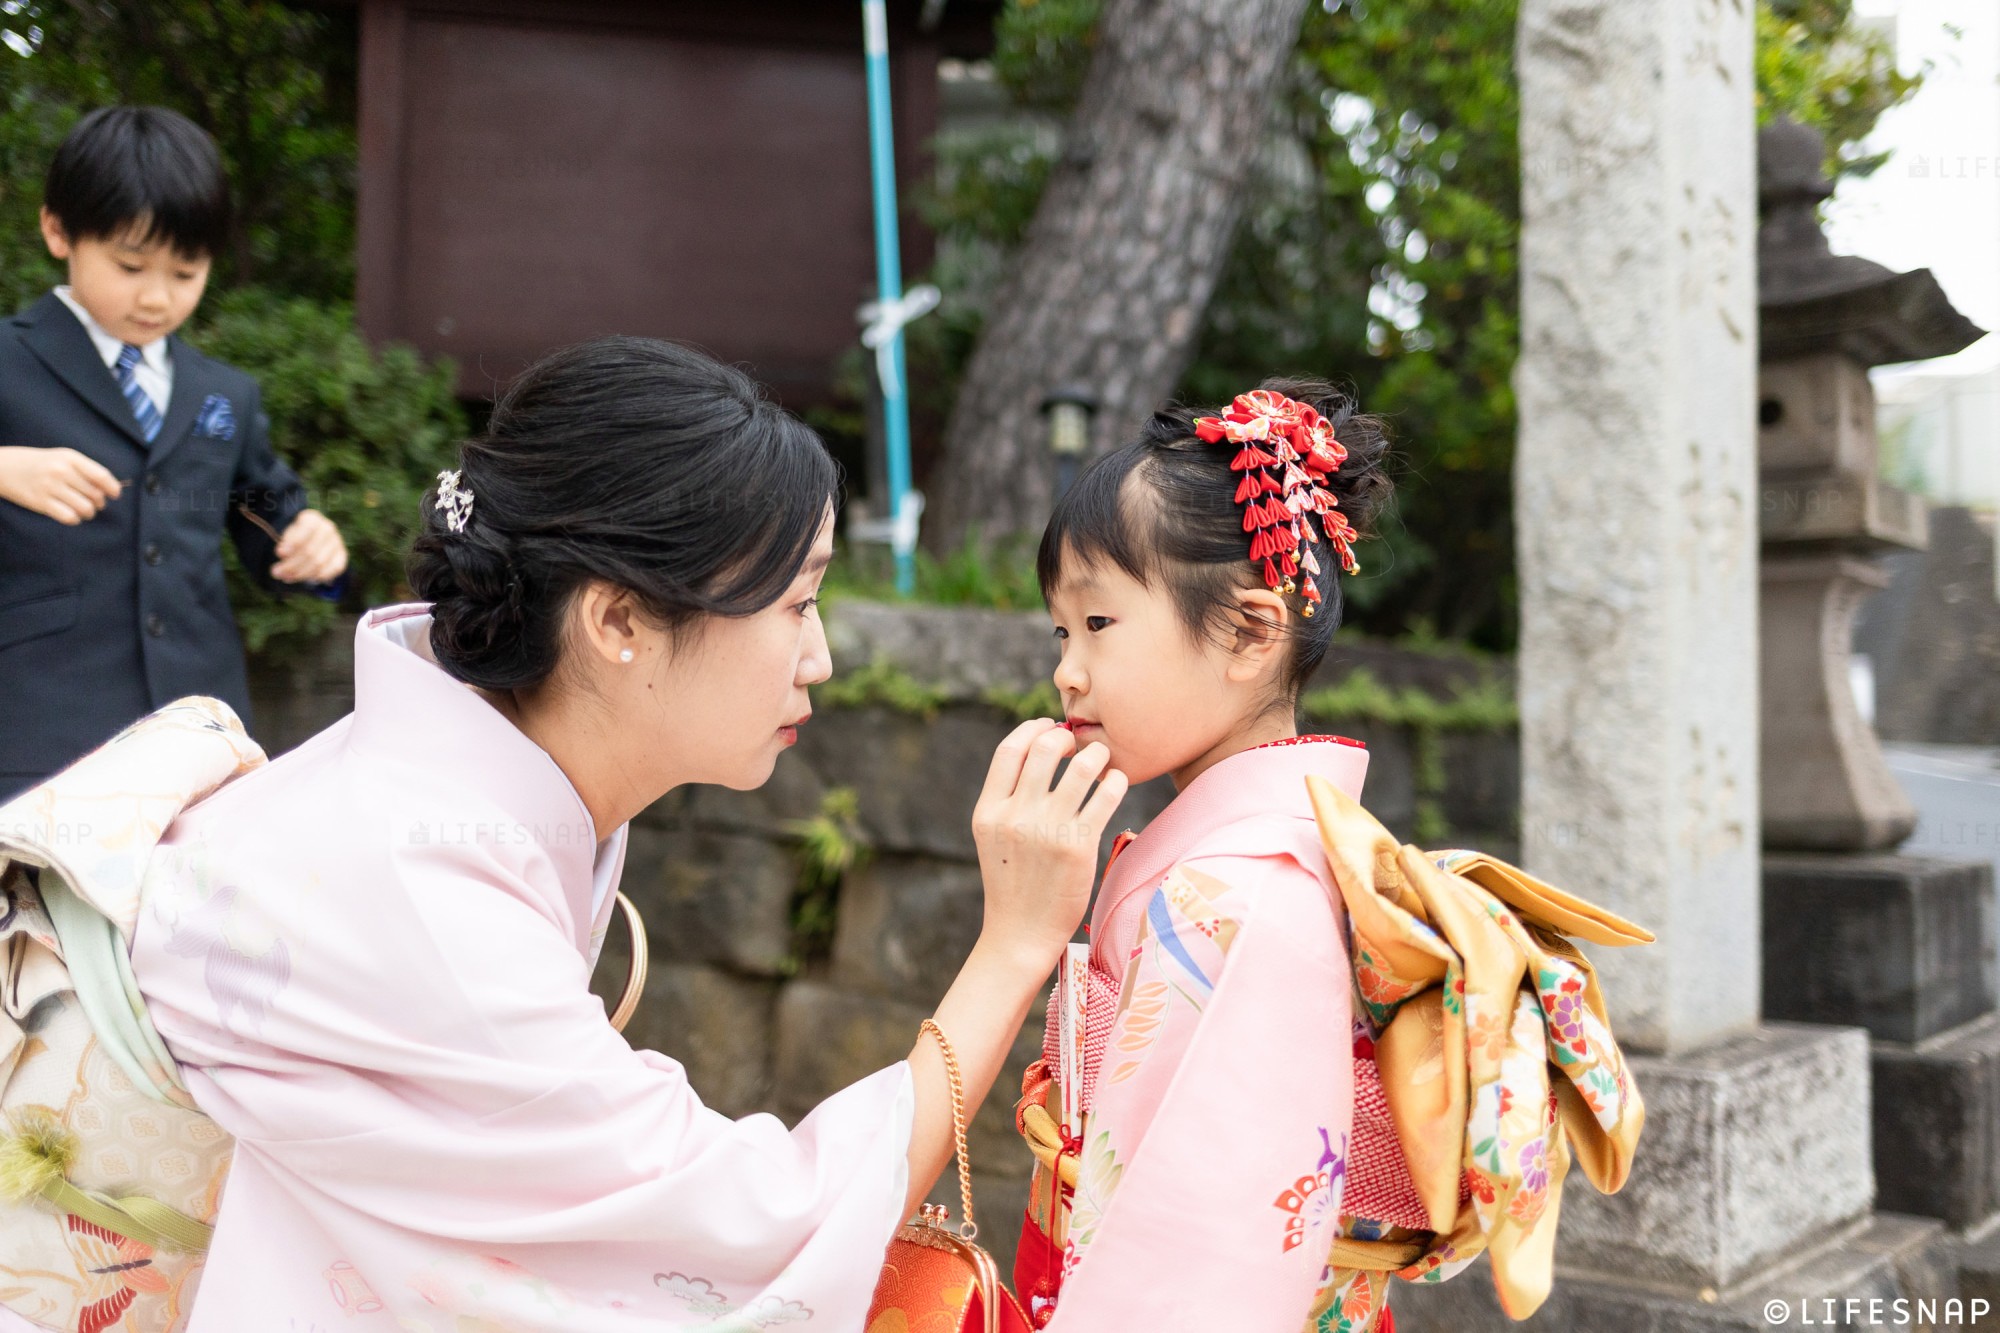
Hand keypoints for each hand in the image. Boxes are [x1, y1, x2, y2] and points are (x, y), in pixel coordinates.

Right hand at [0, 446, 119, 523]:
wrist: (3, 467)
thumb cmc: (39, 463)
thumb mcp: (62, 458)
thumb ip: (85, 469)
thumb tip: (110, 488)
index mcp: (69, 458)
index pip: (101, 475)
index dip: (113, 488)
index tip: (115, 495)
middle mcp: (61, 471)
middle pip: (95, 495)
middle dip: (99, 503)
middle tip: (94, 503)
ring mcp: (50, 487)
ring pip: (85, 508)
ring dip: (88, 513)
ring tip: (84, 510)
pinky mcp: (41, 502)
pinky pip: (69, 517)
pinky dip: (75, 519)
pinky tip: (71, 515)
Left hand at [271, 508, 347, 583]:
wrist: (313, 539)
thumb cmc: (294, 538)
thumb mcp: (286, 536)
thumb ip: (285, 544)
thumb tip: (283, 554)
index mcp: (312, 519)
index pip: (306, 530)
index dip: (293, 542)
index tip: (279, 553)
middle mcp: (327, 528)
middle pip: (310, 551)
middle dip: (291, 565)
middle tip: (276, 572)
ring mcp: (337, 542)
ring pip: (319, 563)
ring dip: (300, 573)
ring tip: (286, 577)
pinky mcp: (342, 556)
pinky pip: (331, 570)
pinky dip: (317, 576)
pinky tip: (304, 578)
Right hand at [971, 717, 1127, 974]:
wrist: (1020, 934)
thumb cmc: (1012, 883)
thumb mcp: (994, 838)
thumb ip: (1007, 799)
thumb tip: (1037, 752)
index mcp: (988, 811)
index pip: (1009, 751)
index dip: (1031, 729)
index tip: (1048, 726)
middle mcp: (1014, 816)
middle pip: (1045, 749)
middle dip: (1066, 736)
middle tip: (1079, 743)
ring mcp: (1046, 830)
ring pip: (1081, 767)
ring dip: (1096, 754)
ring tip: (1102, 759)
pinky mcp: (1077, 846)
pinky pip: (1105, 795)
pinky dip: (1114, 781)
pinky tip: (1115, 783)